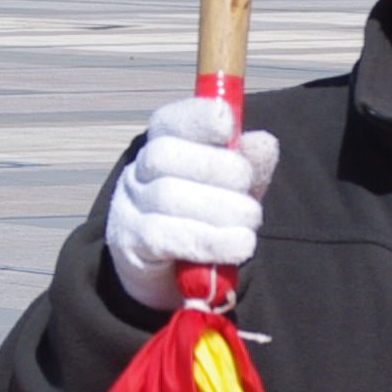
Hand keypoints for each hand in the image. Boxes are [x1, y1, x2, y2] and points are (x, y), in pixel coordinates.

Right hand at [103, 96, 278, 312]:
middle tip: (250, 193)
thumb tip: (263, 142)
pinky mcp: (129, 243)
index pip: (169, 120)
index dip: (197, 117)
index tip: (227, 124)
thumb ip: (247, 164)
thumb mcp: (232, 188)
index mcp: (161, 147)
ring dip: (221, 210)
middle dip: (217, 168)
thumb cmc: (204, 219)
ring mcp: (128, 206)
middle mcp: (137, 172)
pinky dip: (209, 241)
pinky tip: (238, 246)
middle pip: (164, 154)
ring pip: (168, 195)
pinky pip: (165, 236)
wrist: (170, 274)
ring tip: (250, 224)